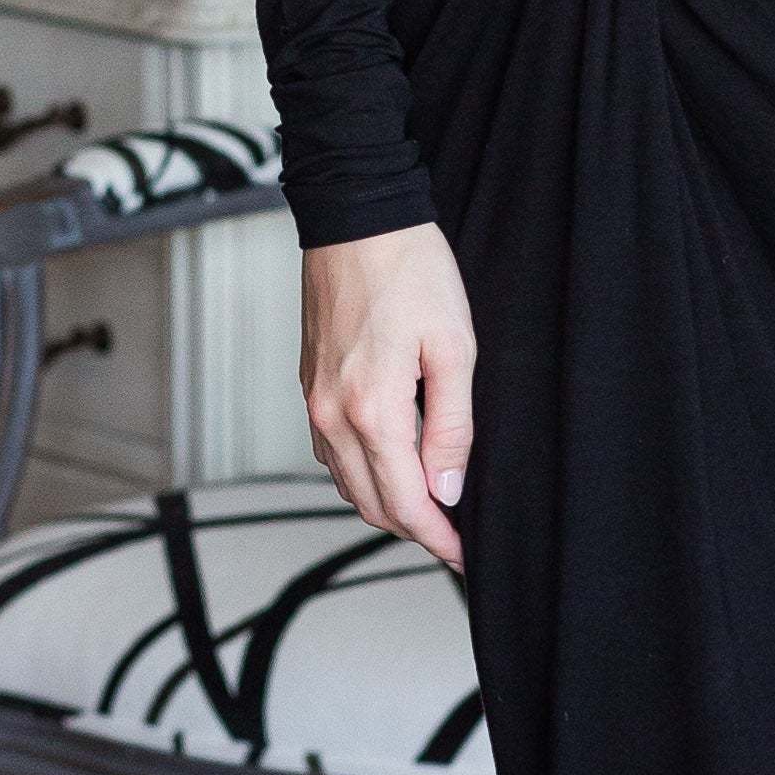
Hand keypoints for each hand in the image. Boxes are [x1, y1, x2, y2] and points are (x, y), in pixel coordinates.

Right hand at [299, 224, 475, 566]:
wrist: (356, 218)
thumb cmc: (411, 272)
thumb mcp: (454, 348)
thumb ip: (452, 426)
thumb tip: (448, 489)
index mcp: (372, 413)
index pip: (407, 504)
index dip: (439, 539)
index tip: (466, 556)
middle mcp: (331, 417)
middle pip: (371, 505)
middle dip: (415, 531)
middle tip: (455, 539)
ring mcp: (314, 403)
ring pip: (347, 484)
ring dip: (386, 506)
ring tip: (431, 509)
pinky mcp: (308, 387)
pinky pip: (331, 454)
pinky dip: (362, 475)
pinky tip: (393, 467)